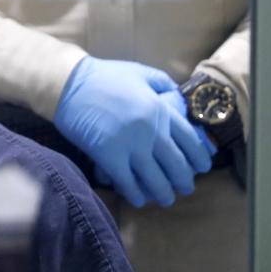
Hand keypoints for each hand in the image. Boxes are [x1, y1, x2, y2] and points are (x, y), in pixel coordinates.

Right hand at [54, 57, 212, 206]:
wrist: (69, 84)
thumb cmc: (104, 76)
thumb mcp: (140, 72)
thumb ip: (162, 84)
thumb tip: (177, 97)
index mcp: (161, 110)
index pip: (191, 141)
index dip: (200, 158)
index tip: (202, 168)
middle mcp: (151, 131)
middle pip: (177, 166)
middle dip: (184, 182)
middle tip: (184, 188)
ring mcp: (130, 146)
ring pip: (156, 180)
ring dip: (163, 194)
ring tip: (165, 198)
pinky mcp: (109, 157)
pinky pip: (128, 183)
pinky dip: (135, 194)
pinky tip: (137, 199)